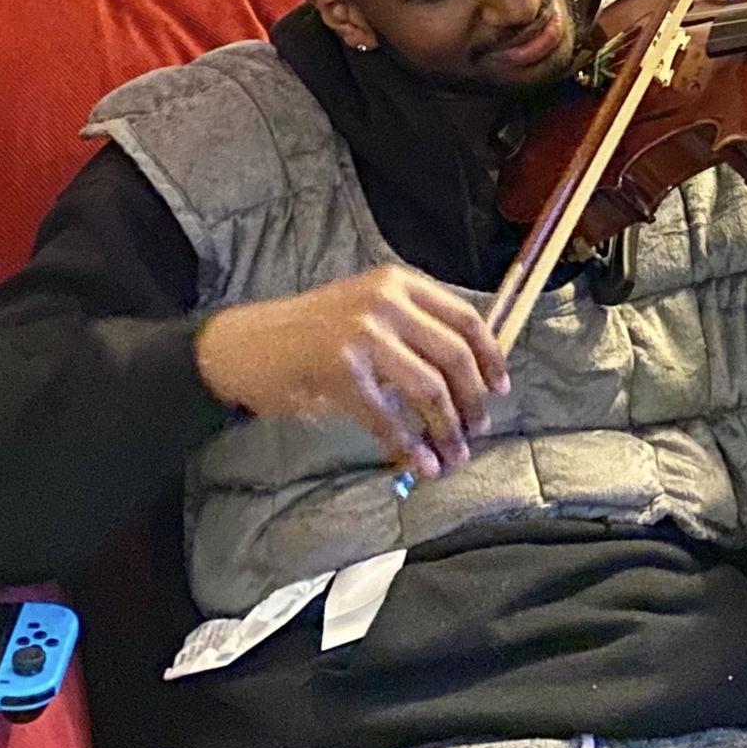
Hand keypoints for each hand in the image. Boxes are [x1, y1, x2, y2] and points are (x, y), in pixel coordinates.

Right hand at [195, 266, 511, 482]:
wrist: (245, 345)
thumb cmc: (310, 333)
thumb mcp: (368, 310)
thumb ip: (414, 329)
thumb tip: (471, 372)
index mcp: (399, 284)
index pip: (466, 317)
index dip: (491, 356)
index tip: (501, 387)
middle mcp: (385, 303)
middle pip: (454, 356)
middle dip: (472, 400)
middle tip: (477, 429)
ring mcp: (363, 335)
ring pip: (428, 389)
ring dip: (446, 429)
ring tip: (454, 455)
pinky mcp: (340, 372)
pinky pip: (389, 418)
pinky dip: (408, 446)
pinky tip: (418, 464)